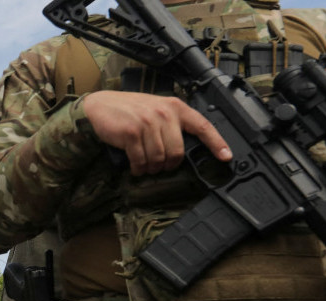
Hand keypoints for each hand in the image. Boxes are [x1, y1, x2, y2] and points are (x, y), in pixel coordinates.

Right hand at [82, 90, 231, 176]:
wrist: (99, 106)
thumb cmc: (128, 111)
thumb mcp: (155, 109)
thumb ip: (171, 123)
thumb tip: (183, 149)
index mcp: (174, 107)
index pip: (202, 126)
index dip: (216, 143)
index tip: (226, 157)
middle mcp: (164, 113)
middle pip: (177, 151)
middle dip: (168, 165)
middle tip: (159, 166)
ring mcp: (147, 122)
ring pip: (159, 158)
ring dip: (151, 168)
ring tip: (144, 166)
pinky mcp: (132, 133)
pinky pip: (141, 160)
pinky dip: (138, 168)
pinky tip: (135, 167)